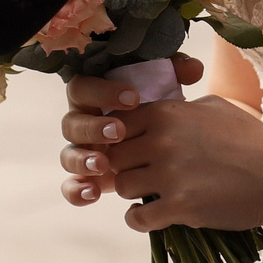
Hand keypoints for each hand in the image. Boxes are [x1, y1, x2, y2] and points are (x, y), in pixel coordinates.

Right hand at [57, 53, 204, 206]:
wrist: (163, 147)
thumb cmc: (158, 111)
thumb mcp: (164, 92)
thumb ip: (176, 74)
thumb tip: (194, 69)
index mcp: (94, 97)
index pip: (85, 88)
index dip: (104, 93)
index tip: (134, 98)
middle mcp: (82, 124)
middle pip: (72, 123)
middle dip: (94, 128)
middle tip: (118, 132)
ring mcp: (82, 153)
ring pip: (68, 155)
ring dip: (83, 159)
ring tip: (102, 164)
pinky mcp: (86, 179)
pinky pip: (71, 186)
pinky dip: (76, 191)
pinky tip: (92, 193)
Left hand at [62, 77, 262, 232]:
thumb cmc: (251, 139)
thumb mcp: (213, 108)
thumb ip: (178, 110)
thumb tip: (156, 115)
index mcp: (166, 113)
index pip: (118, 125)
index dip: (122, 139)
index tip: (133, 151)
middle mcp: (161, 140)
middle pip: (115, 157)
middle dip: (126, 167)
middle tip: (142, 175)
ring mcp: (168, 174)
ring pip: (123, 186)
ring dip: (133, 193)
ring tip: (150, 195)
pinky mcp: (178, 207)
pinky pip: (137, 218)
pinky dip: (139, 220)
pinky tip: (150, 216)